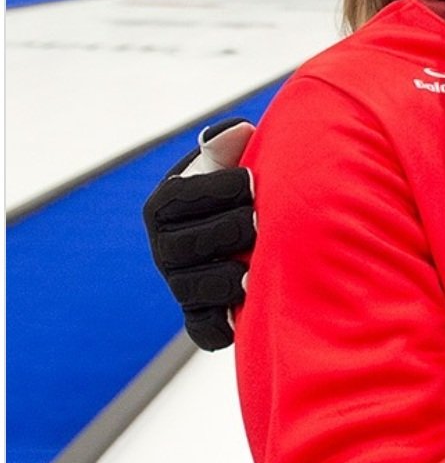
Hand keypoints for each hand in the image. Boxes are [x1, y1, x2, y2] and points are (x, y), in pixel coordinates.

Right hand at [142, 119, 256, 350]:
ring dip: (225, 280)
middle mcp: (164, 246)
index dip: (219, 191)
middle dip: (227, 232)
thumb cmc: (245, 179)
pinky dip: (220, 329)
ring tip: (256, 271)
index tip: (253, 182)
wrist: (257, 222)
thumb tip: (236, 133)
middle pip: (184, 246)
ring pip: (191, 289)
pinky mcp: (200, 313)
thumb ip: (229, 142)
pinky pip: (203, 329)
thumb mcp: (234, 155)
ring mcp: (180, 282)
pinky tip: (243, 319)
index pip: (181, 198)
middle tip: (261, 223)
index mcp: (166, 203)